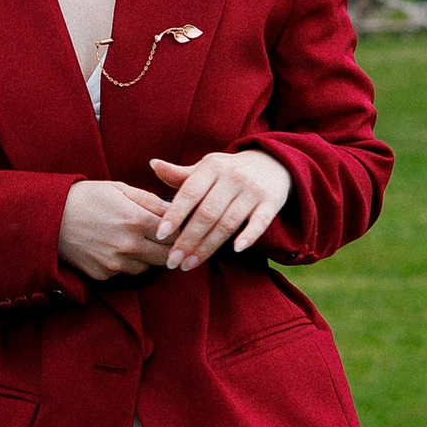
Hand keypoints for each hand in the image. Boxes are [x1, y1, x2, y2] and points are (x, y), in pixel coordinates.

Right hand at [57, 178, 176, 279]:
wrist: (50, 217)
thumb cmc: (86, 197)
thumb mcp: (119, 188)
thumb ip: (150, 200)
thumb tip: (173, 209)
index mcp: (136, 219)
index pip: (174, 234)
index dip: (177, 231)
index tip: (175, 227)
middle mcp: (129, 244)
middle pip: (165, 256)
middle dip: (166, 247)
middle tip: (161, 238)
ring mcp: (115, 262)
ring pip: (146, 267)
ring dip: (146, 257)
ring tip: (133, 241)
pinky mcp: (103, 274)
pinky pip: (125, 272)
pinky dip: (125, 263)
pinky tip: (114, 248)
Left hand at [149, 149, 292, 273]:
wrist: (274, 162)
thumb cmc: (230, 170)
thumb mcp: (207, 167)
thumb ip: (181, 174)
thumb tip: (152, 165)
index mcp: (212, 167)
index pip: (189, 193)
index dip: (175, 214)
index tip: (160, 235)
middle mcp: (233, 177)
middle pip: (206, 213)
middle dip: (188, 239)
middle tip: (172, 261)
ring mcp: (253, 190)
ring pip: (227, 223)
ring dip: (208, 246)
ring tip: (190, 264)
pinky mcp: (271, 202)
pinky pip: (260, 222)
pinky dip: (249, 236)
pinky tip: (236, 250)